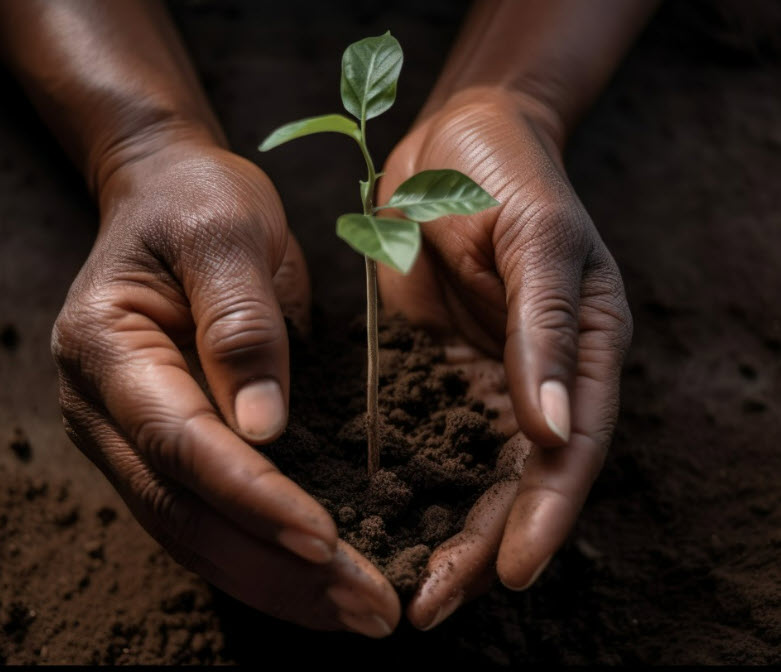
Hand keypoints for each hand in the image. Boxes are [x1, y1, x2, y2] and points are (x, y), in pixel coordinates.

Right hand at [52, 138, 398, 636]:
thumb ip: (240, 323)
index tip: (325, 539)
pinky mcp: (175, 444)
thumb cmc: (197, 203)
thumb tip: (265, 430)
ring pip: (197, 532)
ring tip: (358, 615)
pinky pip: (214, 515)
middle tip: (365, 608)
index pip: (180, 442)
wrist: (172, 196)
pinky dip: (269, 556)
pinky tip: (324, 582)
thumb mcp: (226, 233)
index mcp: (109, 350)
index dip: (252, 496)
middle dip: (277, 568)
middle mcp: (109, 408)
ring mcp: (136, 434)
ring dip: (278, 581)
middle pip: (186, 511)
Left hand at [377, 88, 631, 628]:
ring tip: (396, 589)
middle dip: (480, 548)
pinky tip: (366, 520)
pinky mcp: (427, 371)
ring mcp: (478, 380)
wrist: (450, 142)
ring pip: (461, 474)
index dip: (545, 516)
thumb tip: (552, 431)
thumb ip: (542, 330)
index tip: (514, 573)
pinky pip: (414, 438)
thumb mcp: (534, 238)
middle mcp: (534, 380)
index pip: (570, 451)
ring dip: (435, 531)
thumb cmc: (504, 173)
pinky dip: (398, 484)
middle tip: (431, 606)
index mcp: (581, 352)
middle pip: (514, 482)